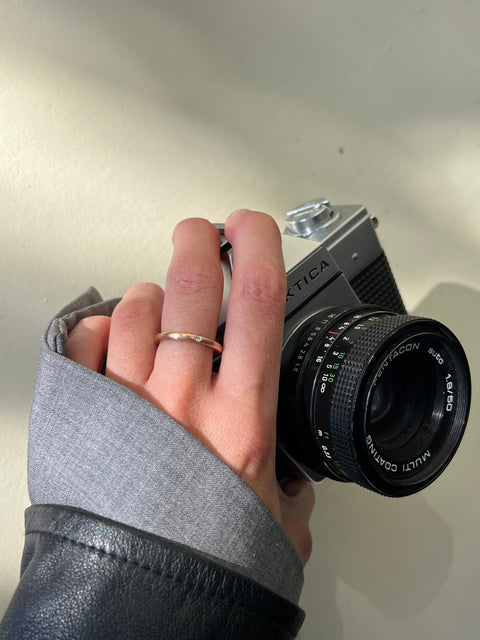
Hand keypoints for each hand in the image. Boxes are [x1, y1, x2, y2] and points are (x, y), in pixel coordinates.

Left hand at [68, 209, 314, 564]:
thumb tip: (292, 482)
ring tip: (157, 304)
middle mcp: (184, 399)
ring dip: (150, 294)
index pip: (257, 302)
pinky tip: (113, 336)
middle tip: (199, 233)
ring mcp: (130, 402)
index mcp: (242, 415)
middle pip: (191, 286)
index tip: (253, 226)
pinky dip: (100, 327)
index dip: (258, 247)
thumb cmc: (205, 561)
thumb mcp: (276, 525)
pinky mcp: (87, 415)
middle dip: (197, 243)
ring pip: (136, 308)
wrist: (143, 597)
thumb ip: (290, 492)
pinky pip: (87, 342)